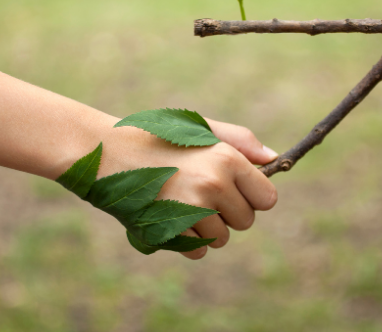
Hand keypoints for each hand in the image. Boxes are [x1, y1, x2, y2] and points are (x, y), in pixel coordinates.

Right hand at [96, 116, 278, 259]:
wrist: (106, 152)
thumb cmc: (157, 137)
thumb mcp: (200, 129)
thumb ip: (241, 142)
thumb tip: (274, 160)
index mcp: (226, 158)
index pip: (267, 198)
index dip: (252, 196)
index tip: (234, 190)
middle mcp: (213, 184)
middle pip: (246, 221)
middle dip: (228, 213)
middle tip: (199, 192)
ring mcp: (191, 210)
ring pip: (222, 239)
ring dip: (206, 228)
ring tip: (180, 201)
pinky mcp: (170, 230)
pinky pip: (197, 251)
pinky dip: (185, 241)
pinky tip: (168, 216)